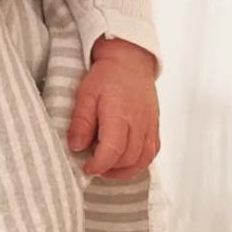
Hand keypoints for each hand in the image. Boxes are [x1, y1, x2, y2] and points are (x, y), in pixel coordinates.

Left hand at [67, 39, 159, 178]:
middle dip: (109, 169)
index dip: (98, 165)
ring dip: (125, 171)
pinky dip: (140, 163)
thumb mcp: (85, 95)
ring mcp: (149, 125)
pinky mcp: (155, 125)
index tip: (86, 168)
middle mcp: (138, 123)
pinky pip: (152, 152)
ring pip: (143, 160)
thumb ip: (81, 122)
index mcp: (119, 115)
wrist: (130, 60)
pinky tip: (125, 162)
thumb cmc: (106, 76)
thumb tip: (76, 147)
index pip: (112, 151)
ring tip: (108, 169)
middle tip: (94, 166)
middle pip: (128, 159)